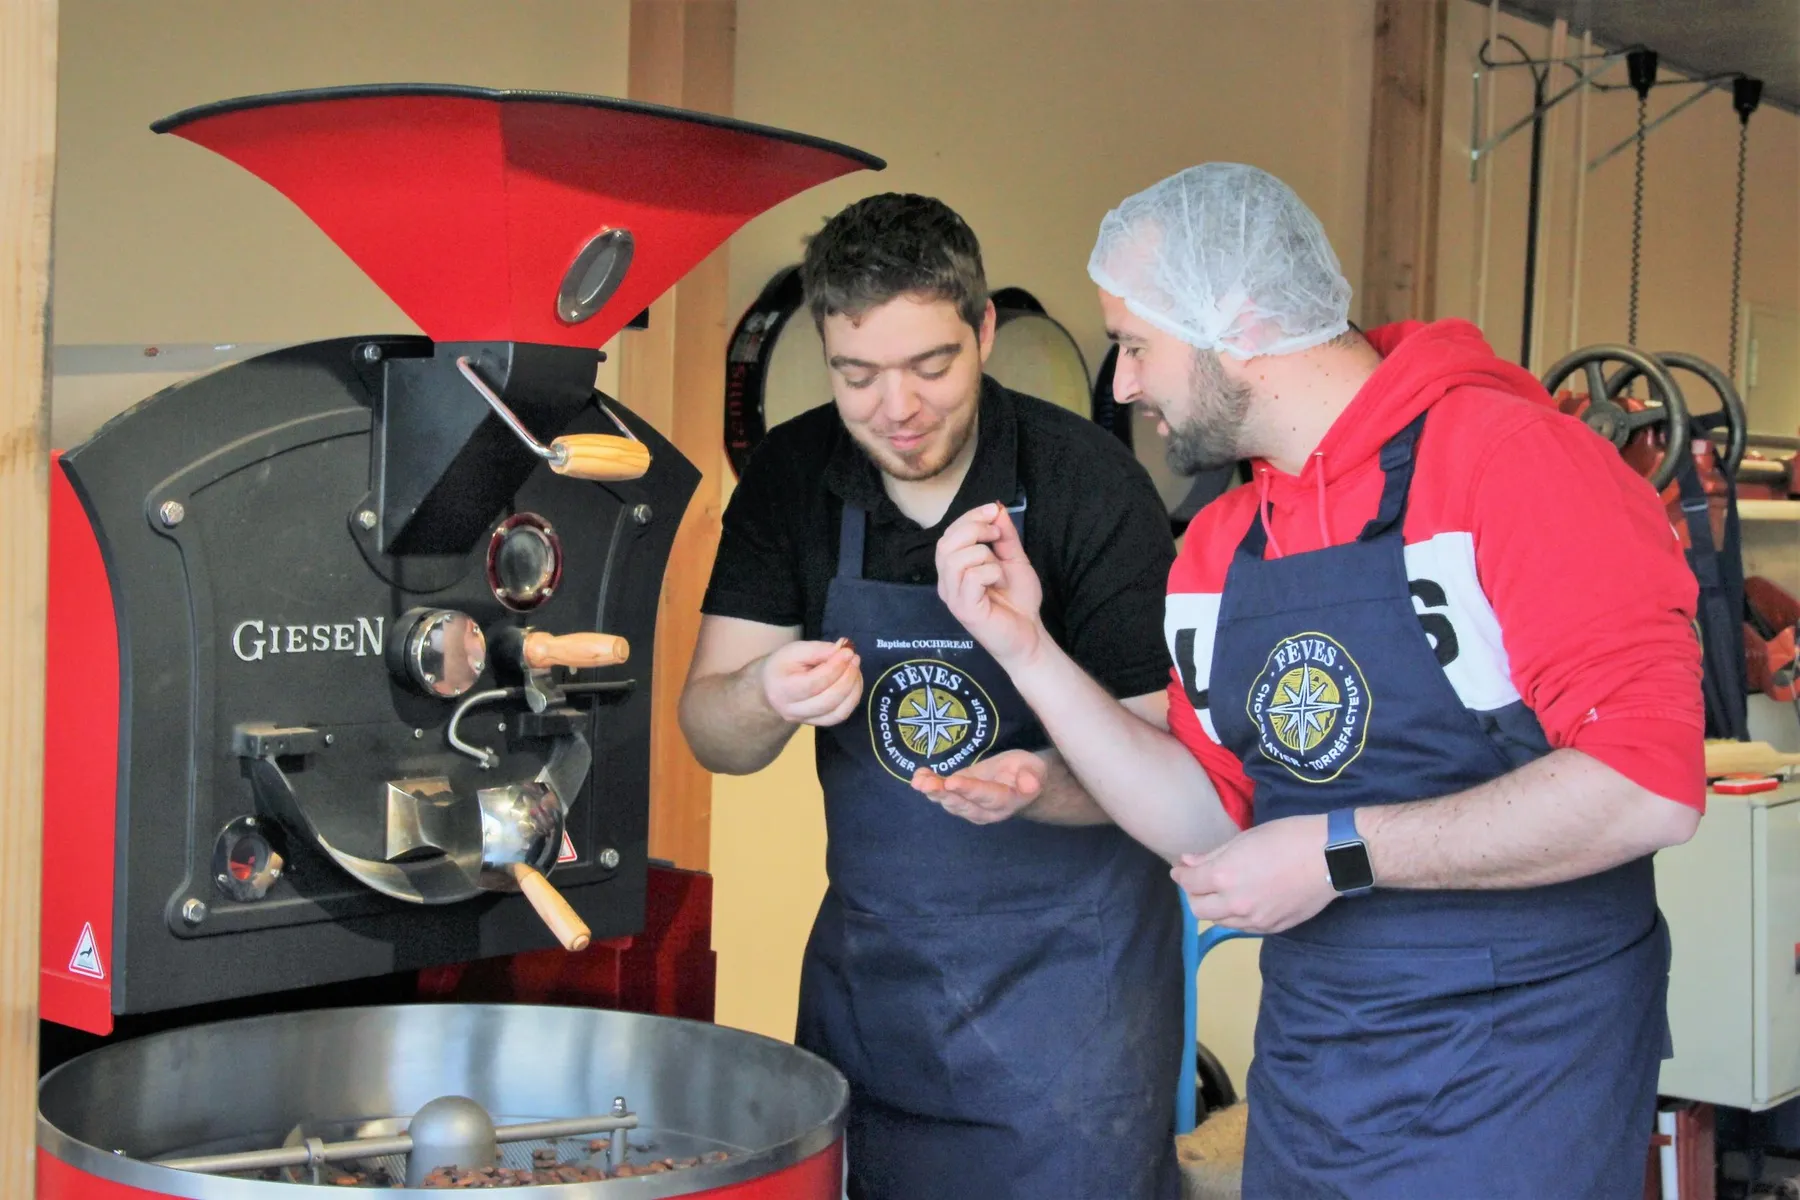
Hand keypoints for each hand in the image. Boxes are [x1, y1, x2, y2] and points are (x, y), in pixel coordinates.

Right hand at [759, 638, 862, 726]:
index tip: (848, 652)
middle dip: (847, 678)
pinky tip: (854, 682)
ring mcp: (805, 720)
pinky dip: (852, 699)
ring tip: (855, 669)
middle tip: (854, 659)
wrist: (771, 685)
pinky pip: (840, 716)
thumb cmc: (783, 665)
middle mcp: (792, 711)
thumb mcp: (795, 650)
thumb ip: (818, 650)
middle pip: (828, 701)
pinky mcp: (817, 724)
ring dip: (853, 690)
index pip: (813, 684)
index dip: (835, 668)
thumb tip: (842, 650)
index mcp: (782, 690)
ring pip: (838, 713)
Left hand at [910, 750, 1046, 824]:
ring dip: (933, 791)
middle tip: (926, 784)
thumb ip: (1031, 777)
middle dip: (943, 793)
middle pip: (962, 804)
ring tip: (919, 781)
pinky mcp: (958, 798)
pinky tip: (918, 776)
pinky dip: (929, 786)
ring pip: (949, 802)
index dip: (969, 790)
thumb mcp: (1034, 769)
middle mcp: (984, 810)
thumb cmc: (1027, 772)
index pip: (986, 796)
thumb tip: (1030, 784)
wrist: (1019, 783)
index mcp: (1005, 801)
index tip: (952, 782)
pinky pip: (943, 794)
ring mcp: (969, 807)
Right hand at [935, 504, 1045, 666]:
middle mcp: (947, 582)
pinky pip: (971, 577)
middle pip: (945, 542)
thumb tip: (996, 509)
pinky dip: (991, 572)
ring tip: (999, 568)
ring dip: (984, 554)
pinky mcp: (964, 609)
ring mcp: (953, 597)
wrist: (1030, 635)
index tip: (994, 510)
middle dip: (974, 529)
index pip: (949, 533)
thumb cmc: (1019, 601)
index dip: (970, 516)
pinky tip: (999, 583)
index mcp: (954, 569)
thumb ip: (1004, 536)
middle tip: (998, 537)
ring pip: (955, 558)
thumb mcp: (1014, 559)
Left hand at [1171, 814, 1336, 934]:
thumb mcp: (1245, 839)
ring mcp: (1254, 920)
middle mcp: (1235, 904)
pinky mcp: (1272, 928)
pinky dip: (1235, 917)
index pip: (1188, 884)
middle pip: (1198, 909)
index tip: (1181, 869)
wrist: (1330, 857)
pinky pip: (1243, 928)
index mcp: (1224, 877)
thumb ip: (1212, 855)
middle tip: (1199, 882)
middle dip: (1193, 894)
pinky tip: (1243, 902)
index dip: (1181, 875)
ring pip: (1220, 922)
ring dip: (1214, 908)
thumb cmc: (1288, 838)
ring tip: (1222, 891)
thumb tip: (1187, 863)